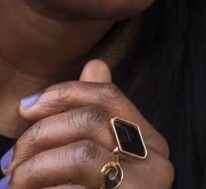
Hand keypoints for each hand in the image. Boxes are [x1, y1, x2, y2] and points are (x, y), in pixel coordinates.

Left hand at [0, 60, 173, 187]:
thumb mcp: (108, 161)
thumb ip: (101, 117)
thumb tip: (93, 65)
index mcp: (150, 142)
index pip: (108, 97)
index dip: (63, 94)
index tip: (25, 108)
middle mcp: (155, 162)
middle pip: (91, 123)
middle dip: (39, 136)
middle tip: (9, 163)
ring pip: (81, 155)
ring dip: (34, 167)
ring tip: (12, 185)